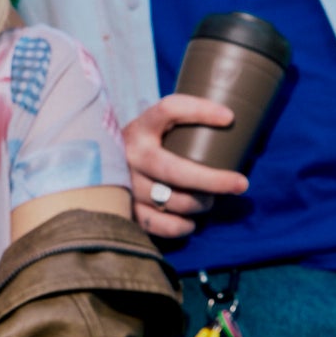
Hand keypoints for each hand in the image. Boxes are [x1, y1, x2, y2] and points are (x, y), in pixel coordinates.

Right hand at [122, 94, 250, 237]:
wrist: (94, 171)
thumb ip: (177, 131)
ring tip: (209, 201)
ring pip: (171, 200)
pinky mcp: (125, 210)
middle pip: (174, 169)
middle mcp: (130, 155)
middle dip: (213, 179)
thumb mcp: (151, 133)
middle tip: (241, 183)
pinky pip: (159, 224)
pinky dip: (180, 226)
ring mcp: (125, 185)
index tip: (229, 117)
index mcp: (140, 128)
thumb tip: (232, 130)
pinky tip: (190, 222)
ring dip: (198, 204)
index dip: (199, 111)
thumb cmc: (141, 151)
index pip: (169, 110)